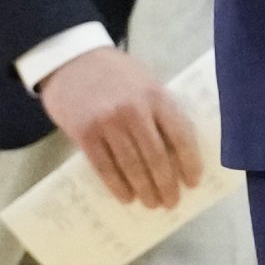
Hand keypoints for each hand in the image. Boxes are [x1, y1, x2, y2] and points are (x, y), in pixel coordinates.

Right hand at [38, 46, 203, 208]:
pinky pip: (105, 167)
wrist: (71, 60)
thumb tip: (177, 150)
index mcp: (156, 95)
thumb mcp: (145, 81)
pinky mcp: (85, 134)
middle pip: (156, 156)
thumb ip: (160, 110)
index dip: (190, 162)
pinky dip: (117, 185)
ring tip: (152, 203)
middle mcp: (134, 110)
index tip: (194, 181)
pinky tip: (126, 196)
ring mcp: (108, 123)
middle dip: (167, 184)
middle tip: (172, 202)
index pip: (180, 135)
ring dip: (145, 189)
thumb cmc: (114, 73)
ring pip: (132, 166)